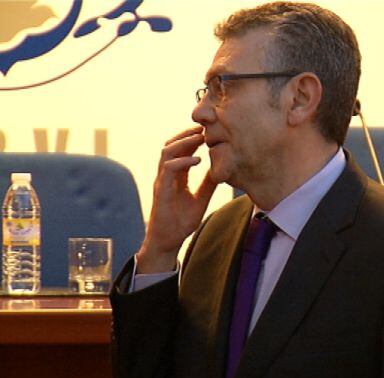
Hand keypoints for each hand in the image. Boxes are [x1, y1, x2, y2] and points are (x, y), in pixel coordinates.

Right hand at [136, 126, 217, 272]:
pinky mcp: (160, 191)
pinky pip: (168, 170)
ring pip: (167, 152)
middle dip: (186, 134)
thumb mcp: (200, 199)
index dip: (191, 139)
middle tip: (205, 128)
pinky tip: (197, 160)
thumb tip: (221, 169)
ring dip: (184, 142)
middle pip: (170, 145)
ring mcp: (162, 182)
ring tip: (200, 137)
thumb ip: (208, 184)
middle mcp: (166, 176)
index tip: (208, 132)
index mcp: (175, 176)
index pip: (180, 150)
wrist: (168, 241)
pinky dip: (182, 161)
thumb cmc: (181, 222)